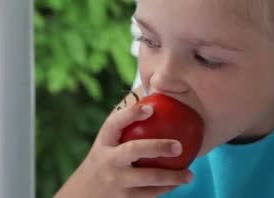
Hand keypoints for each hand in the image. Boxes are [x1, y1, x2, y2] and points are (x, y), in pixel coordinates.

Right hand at [55, 103, 193, 197]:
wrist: (83, 194)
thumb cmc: (104, 158)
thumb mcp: (107, 139)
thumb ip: (125, 118)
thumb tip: (150, 86)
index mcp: (104, 142)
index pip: (114, 123)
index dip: (131, 113)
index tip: (151, 108)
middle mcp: (109, 161)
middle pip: (133, 150)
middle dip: (158, 146)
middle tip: (179, 145)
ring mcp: (117, 182)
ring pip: (148, 178)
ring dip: (172, 177)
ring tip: (190, 174)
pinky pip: (151, 195)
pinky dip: (167, 189)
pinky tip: (179, 183)